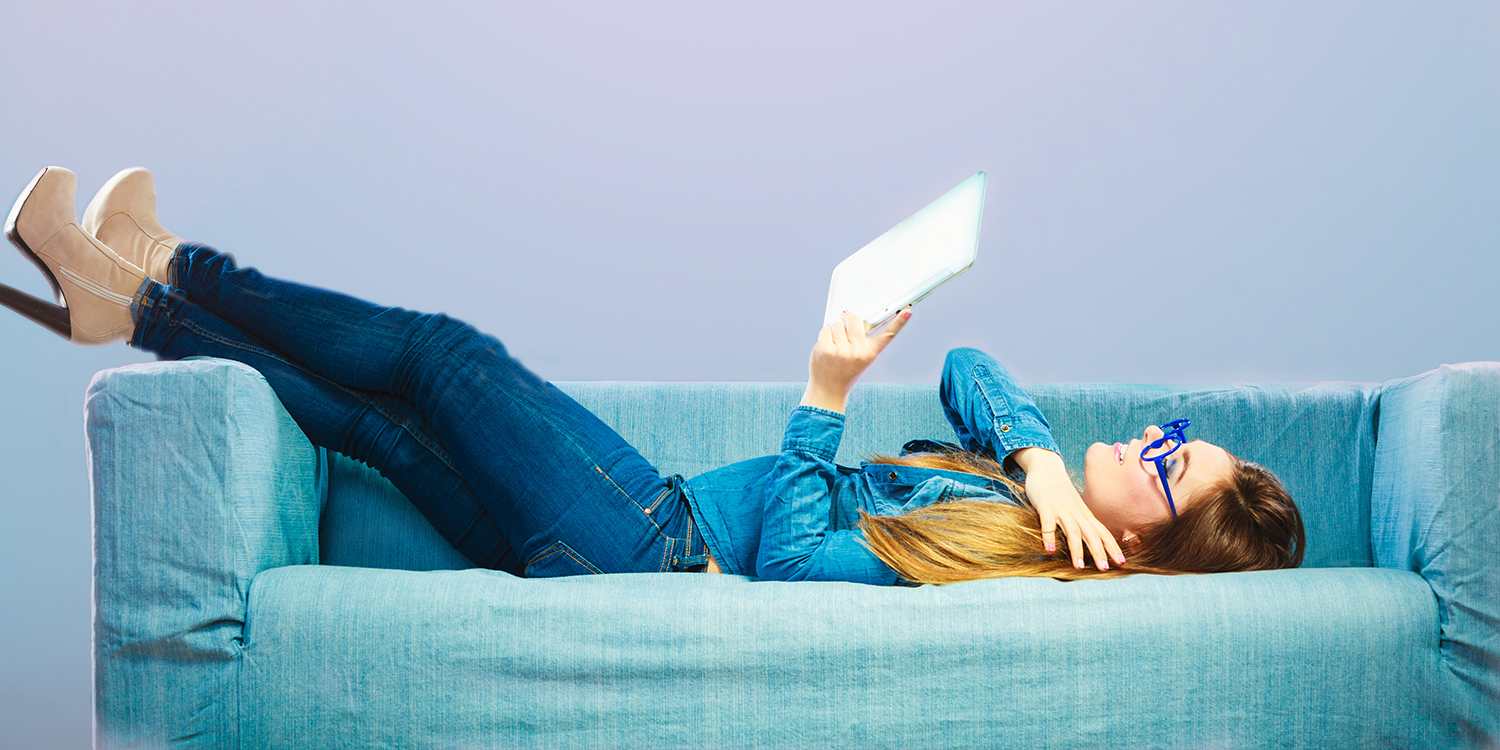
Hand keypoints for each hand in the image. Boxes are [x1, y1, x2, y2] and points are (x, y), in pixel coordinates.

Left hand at [800, 308, 912, 412]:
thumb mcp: (861, 357)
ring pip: (837, 324)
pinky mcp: (825, 349)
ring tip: (836, 345)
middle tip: (846, 324)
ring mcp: (840, 351)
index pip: (887, 334)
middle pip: (854, 319)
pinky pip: (825, 329)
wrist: (829, 389)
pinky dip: (825, 335)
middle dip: (849, 319)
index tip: (907, 311)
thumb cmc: (846, 371)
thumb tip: (853, 316)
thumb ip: (861, 339)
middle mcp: (857, 352)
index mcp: (870, 353)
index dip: (899, 322)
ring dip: (835, 331)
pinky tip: (827, 346)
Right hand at [1014, 448, 1125, 570]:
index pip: (1103, 532)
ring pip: (1072, 531)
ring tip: (1079, 567)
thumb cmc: (1060, 491)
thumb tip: (1092, 540)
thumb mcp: (1075, 506)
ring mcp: (1061, 510)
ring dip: (1076, 549)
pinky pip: (1048, 524)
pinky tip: (1048, 551)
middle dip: (1099, 552)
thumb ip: (1082, 521)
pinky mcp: (1045, 507)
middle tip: (1105, 569)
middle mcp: (1076, 513)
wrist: (1046, 467)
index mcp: (1085, 514)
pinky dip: (1049, 537)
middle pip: (1091, 534)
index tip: (1122, 563)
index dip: (1113, 547)